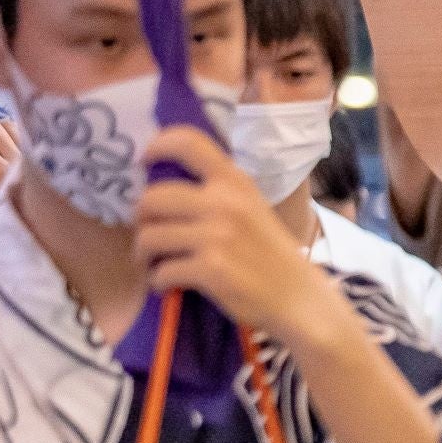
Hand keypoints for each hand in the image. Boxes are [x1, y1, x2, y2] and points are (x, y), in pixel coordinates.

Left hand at [136, 125, 341, 346]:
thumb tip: (162, 189)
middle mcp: (225, 203)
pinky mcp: (211, 270)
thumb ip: (218, 192)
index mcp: (235, 182)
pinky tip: (169, 285)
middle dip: (141, 220)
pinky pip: (162, 272)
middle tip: (149, 234)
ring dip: (143, 253)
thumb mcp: (253, 209)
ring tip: (153, 263)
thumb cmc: (271, 256)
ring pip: (149, 237)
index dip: (157, 146)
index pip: (188, 142)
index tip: (144, 163)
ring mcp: (217, 237)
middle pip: (152, 198)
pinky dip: (159, 281)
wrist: (300, 300)